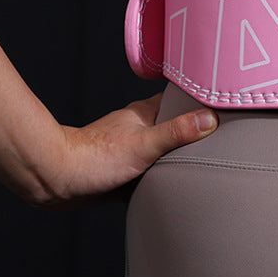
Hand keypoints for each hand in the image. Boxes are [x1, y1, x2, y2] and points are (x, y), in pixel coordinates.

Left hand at [38, 93, 216, 208]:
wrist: (55, 179)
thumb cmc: (95, 158)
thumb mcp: (144, 144)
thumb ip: (177, 131)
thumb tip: (210, 119)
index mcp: (146, 112)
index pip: (180, 97)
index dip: (200, 98)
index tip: (222, 100)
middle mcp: (139, 125)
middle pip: (174, 121)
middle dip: (192, 127)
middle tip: (218, 133)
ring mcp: (130, 145)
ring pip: (162, 144)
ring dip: (175, 150)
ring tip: (199, 157)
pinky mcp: (122, 167)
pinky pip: (150, 164)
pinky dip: (161, 169)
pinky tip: (169, 179)